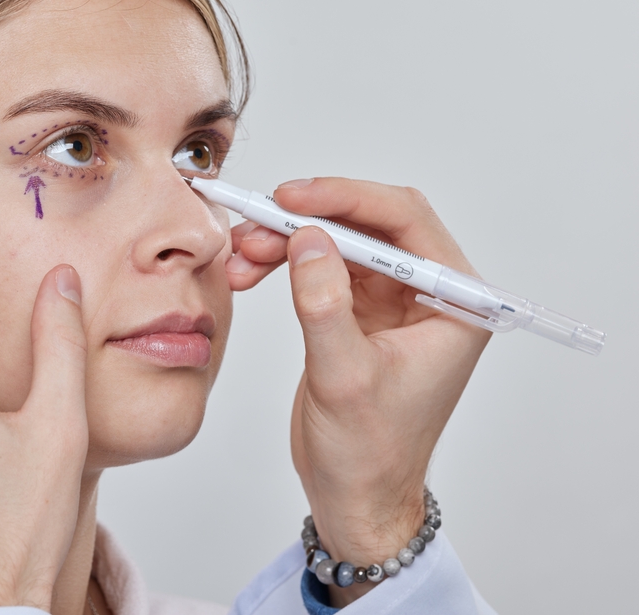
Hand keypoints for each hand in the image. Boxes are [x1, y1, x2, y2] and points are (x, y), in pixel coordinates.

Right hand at [227, 178, 489, 604]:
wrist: (356, 496)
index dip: (347, 200)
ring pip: (339, 242)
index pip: (405, 223)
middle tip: (257, 222)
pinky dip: (285, 262)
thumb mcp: (344, 378)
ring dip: (288, 240)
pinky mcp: (360, 312)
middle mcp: (428, 295)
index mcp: (453, 306)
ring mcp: (393, 302)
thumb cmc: (368, 453)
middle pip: (369, 225)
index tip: (293, 199)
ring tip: (242, 254)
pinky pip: (322, 266)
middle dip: (310, 220)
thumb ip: (324, 303)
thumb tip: (306, 238)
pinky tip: (251, 270)